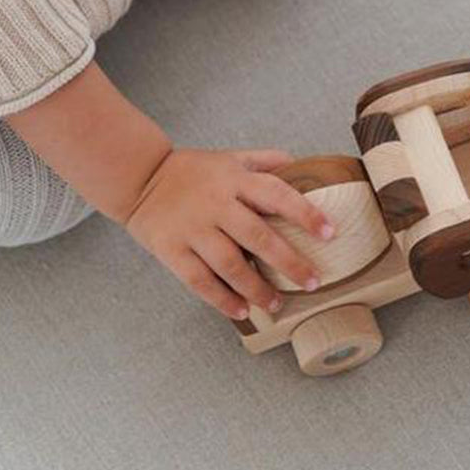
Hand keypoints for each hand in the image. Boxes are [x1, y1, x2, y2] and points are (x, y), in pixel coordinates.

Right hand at [124, 148, 335, 319]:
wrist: (139, 178)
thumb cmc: (192, 172)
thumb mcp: (229, 158)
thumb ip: (264, 161)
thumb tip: (300, 164)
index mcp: (234, 180)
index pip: (277, 195)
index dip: (305, 214)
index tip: (330, 233)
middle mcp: (216, 205)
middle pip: (258, 237)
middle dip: (289, 263)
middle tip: (312, 282)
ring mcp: (193, 229)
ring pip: (230, 265)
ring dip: (257, 288)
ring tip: (277, 305)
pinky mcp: (172, 251)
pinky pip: (200, 281)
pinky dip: (222, 299)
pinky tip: (241, 311)